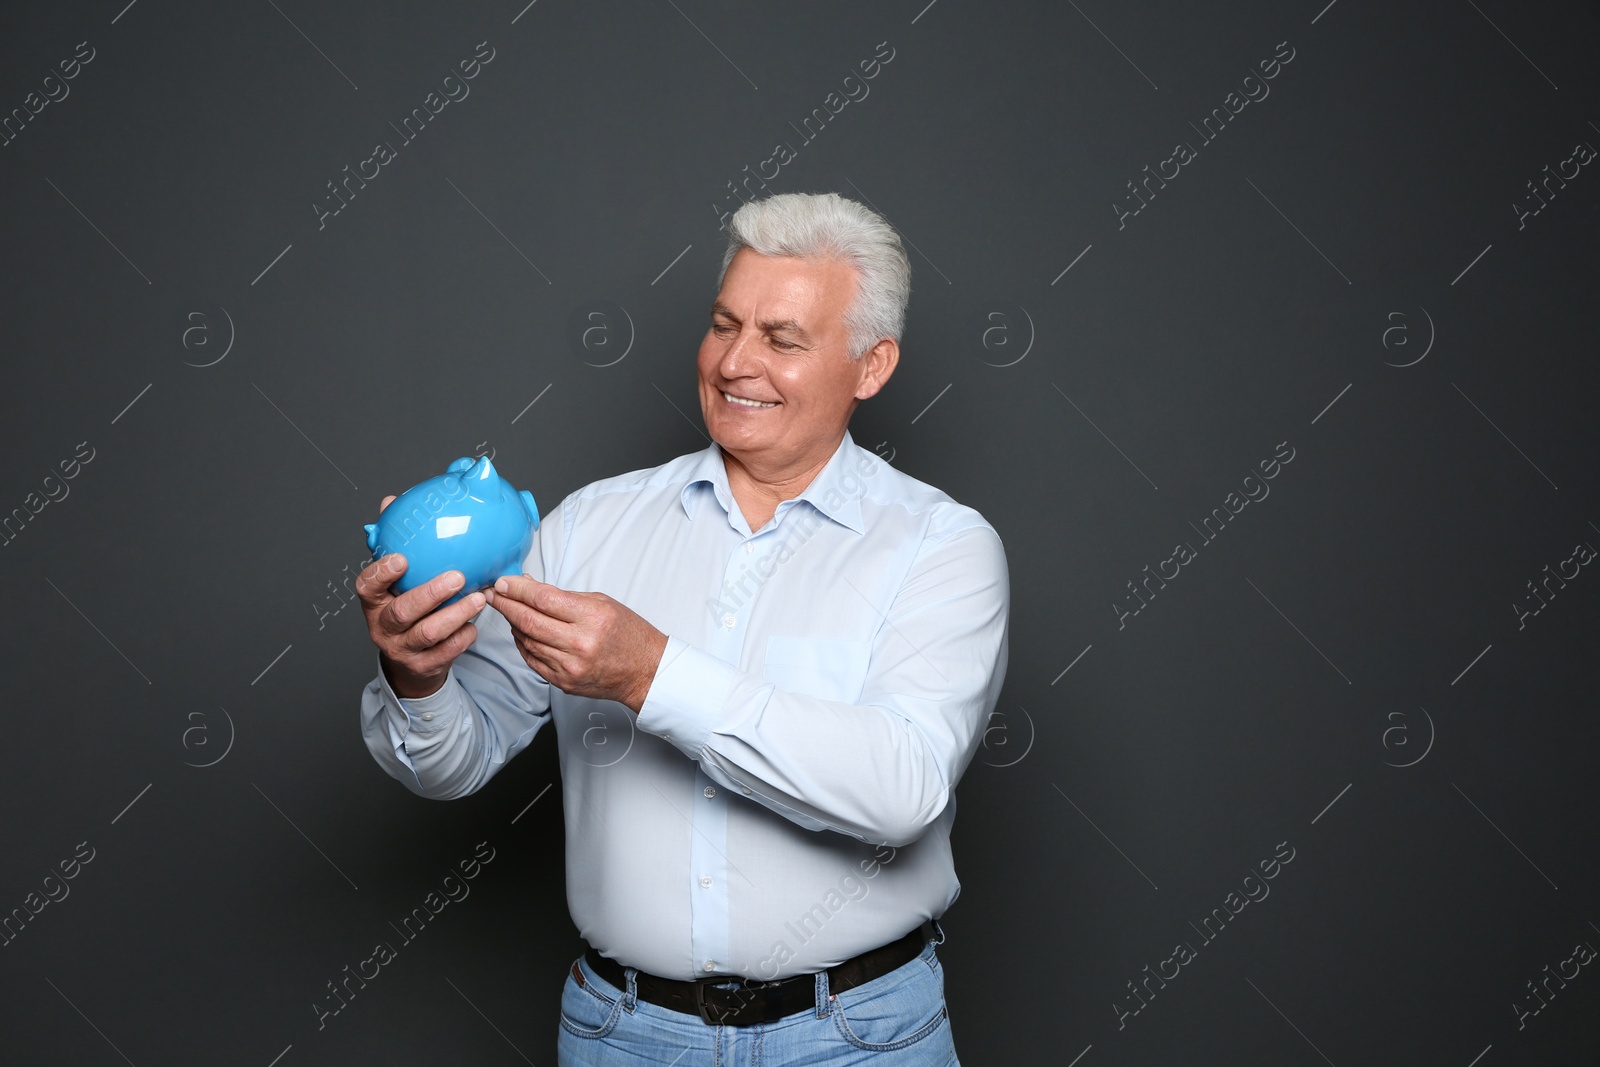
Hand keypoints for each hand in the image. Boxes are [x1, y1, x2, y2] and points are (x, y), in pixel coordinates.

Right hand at [355, 494, 487, 699]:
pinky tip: (476, 623)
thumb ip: (396, 543)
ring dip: (456, 614)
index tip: (402, 558)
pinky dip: (464, 636)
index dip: (381, 573)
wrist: (411, 661)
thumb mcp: (396, 580)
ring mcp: (403, 649)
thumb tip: (392, 501)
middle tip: (457, 577)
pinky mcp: (424, 666)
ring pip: (429, 633)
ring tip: (478, 597)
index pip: (366, 586)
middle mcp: (383, 626)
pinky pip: (447, 652)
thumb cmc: (406, 607)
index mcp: (374, 601)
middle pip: (403, 612)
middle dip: (430, 594)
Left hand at [485, 575, 667, 712]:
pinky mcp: (563, 682)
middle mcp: (580, 644)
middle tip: (493, 594)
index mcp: (592, 618)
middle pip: (528, 621)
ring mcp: (569, 667)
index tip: (504, 582)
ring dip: (512, 623)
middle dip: (505, 604)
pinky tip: (520, 632)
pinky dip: (522, 643)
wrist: (645, 671)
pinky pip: (532, 659)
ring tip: (507, 610)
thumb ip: (562, 596)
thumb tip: (529, 586)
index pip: (543, 599)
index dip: (518, 589)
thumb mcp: (601, 603)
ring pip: (526, 641)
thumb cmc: (628, 634)